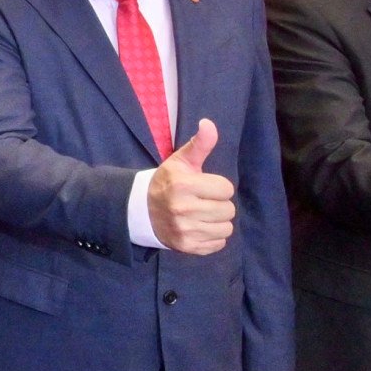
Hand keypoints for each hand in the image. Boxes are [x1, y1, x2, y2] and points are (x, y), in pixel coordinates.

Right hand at [151, 119, 235, 255]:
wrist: (142, 210)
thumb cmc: (167, 182)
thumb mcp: (181, 161)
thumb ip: (199, 144)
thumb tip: (209, 123)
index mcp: (183, 185)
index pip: (226, 189)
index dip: (218, 186)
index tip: (204, 186)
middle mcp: (183, 209)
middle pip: (228, 210)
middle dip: (219, 204)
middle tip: (203, 201)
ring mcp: (185, 230)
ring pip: (226, 228)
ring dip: (218, 221)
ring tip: (203, 215)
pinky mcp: (187, 246)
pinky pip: (218, 244)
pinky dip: (213, 237)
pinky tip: (200, 228)